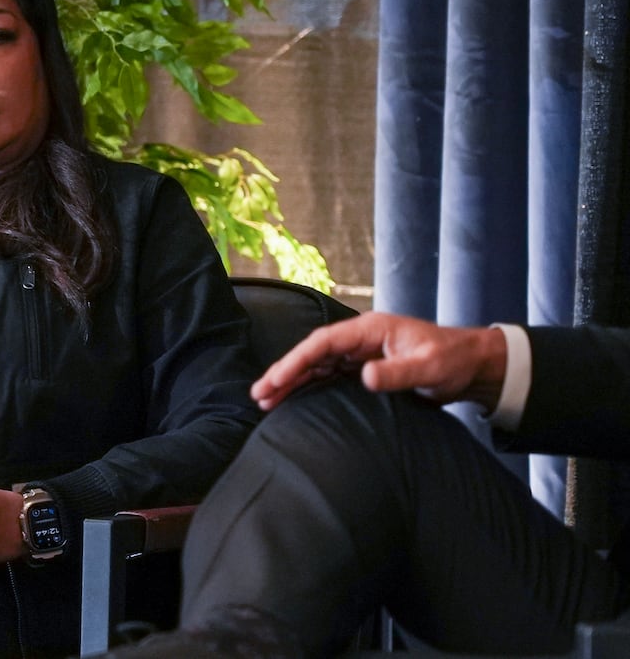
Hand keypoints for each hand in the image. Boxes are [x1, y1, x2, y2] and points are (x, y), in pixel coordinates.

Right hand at [252, 311, 507, 411]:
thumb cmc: (452, 361)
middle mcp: (360, 338)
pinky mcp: (363, 367)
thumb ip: (396, 372)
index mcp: (370, 329)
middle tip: (259, 394)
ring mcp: (360, 352)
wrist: (471, 365)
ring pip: (316, 365)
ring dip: (291, 381)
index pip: (323, 342)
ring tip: (266, 401)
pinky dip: (308, 387)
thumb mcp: (428, 367)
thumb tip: (363, 375)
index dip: (297, 360)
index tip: (277, 379)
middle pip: (312, 353)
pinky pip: (328, 376)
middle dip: (284, 372)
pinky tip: (292, 400)